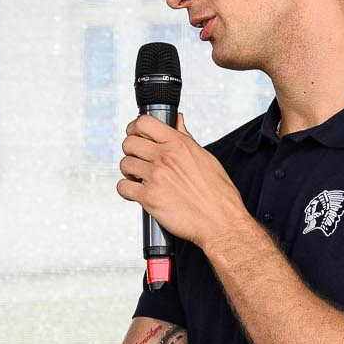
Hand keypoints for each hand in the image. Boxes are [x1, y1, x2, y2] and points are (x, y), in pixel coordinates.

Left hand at [116, 112, 248, 247]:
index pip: (144, 123)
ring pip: (125, 164)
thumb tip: (177, 120)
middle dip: (131, 152)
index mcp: (180, 144)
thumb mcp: (205, 157)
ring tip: (141, 179)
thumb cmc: (218, 193)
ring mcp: (156, 177)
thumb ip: (186, 137)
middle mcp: (166, 157)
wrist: (221, 222)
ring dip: (130, 172)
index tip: (136, 136)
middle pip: (129, 143)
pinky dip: (127, 190)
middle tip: (140, 161)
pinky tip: (139, 193)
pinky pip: (123, 187)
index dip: (135, 129)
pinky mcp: (149, 198)